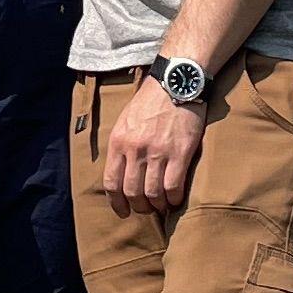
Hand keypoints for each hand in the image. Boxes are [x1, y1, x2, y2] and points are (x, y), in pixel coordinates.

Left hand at [101, 80, 204, 214]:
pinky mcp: (180, 152)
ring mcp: (158, 151)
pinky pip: (173, 186)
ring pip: (153, 193)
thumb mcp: (126, 121)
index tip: (123, 212)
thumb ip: (122, 146)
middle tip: (147, 208)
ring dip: (158, 205)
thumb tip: (121, 172)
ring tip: (162, 205)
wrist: (176, 81)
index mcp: (119, 141)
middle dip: (139, 207)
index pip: (112, 183)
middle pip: (132, 192)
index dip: (117, 203)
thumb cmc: (151, 101)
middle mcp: (135, 149)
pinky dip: (174, 198)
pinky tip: (176, 198)